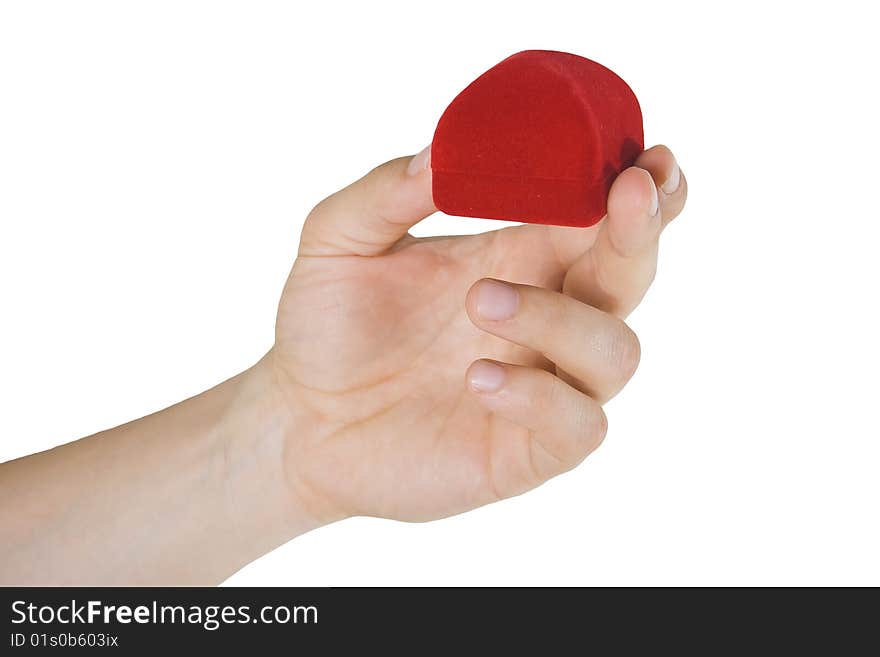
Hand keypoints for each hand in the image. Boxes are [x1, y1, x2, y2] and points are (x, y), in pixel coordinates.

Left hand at [267, 145, 686, 522]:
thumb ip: (385, 193)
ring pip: (616, 353)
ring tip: (479, 301)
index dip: (641, 189)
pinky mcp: (528, 450)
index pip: (601, 219)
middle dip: (638, 235)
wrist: (298, 418)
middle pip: (629, 277)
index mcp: (517, 258)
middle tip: (626, 194)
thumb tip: (441, 152)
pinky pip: (577, 426)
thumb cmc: (327, 327)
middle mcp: (544, 319)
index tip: (647, 157)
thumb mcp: (336, 242)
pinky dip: (540, 396)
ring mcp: (543, 385)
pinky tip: (478, 379)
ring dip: (560, 317)